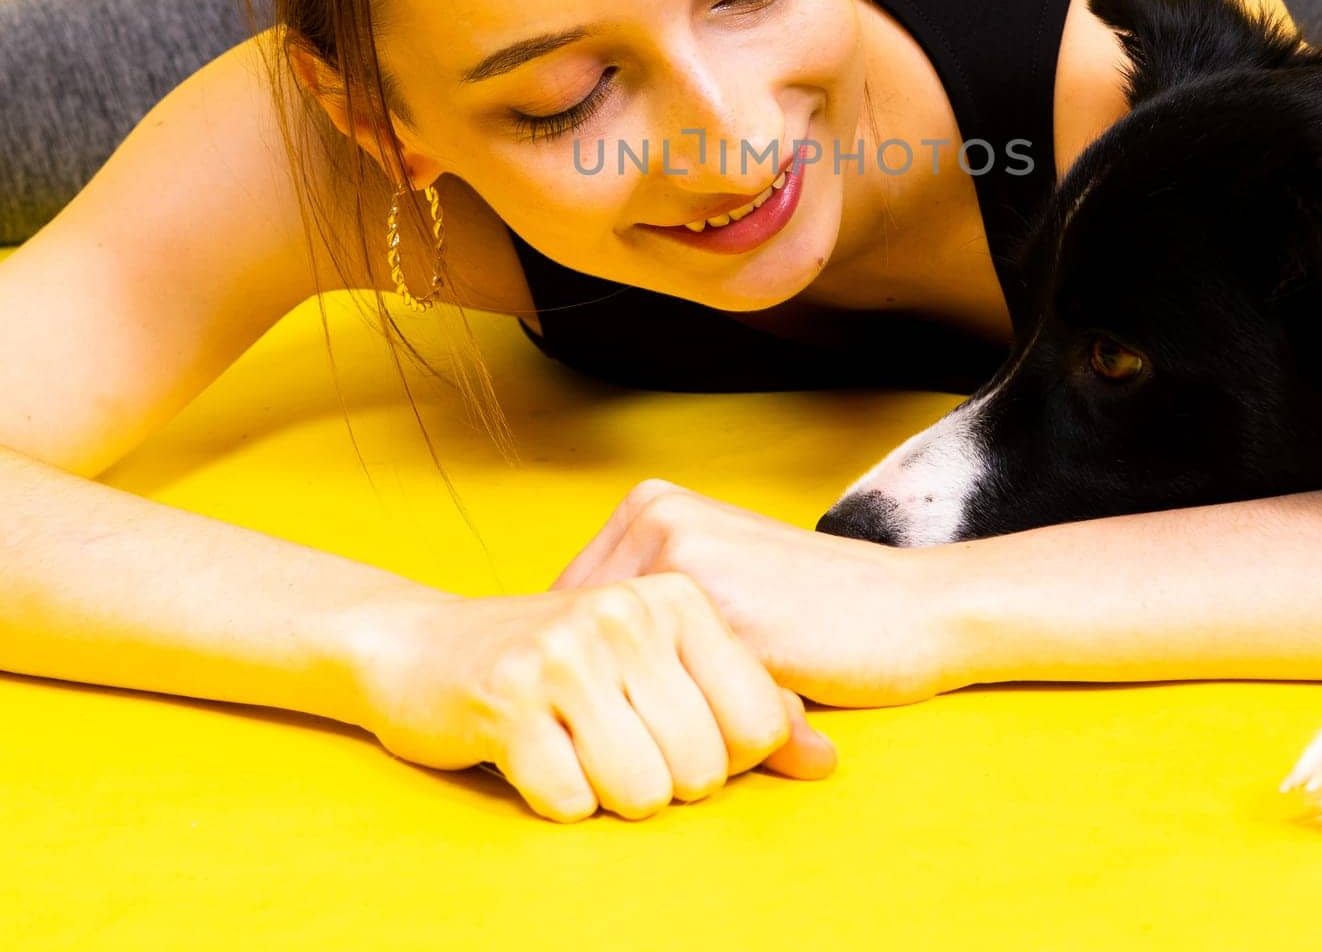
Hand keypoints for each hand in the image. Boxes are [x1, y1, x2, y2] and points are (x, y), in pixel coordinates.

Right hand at [342, 576, 835, 822]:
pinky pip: (571, 802)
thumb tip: (824, 761)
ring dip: (612, 793)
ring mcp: (568, 650)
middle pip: (703, 769)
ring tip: (582, 745)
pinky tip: (537, 751)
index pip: (758, 722)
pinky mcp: (510, 698)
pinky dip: (558, 797)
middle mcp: (628, 610)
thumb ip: (750, 709)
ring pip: (643, 793)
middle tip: (619, 741)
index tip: (679, 733)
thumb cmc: (565, 664)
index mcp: (678, 593)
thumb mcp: (662, 665)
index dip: (727, 756)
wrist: (424, 645)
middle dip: (667, 780)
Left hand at [551, 479, 958, 707]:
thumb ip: (643, 606)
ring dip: (643, 727)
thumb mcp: (716, 581)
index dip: (577, 674)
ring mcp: (692, 565)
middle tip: (645, 735)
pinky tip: (727, 745)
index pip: (561, 610)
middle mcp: (660, 521)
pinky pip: (677, 704)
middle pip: (576, 646)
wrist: (911, 609)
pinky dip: (689, 740)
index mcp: (650, 505)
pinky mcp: (730, 622)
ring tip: (696, 737)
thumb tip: (553, 674)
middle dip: (599, 704)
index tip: (605, 711)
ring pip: (620, 679)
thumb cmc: (812, 609)